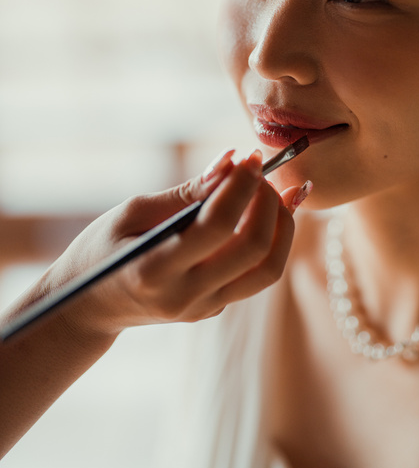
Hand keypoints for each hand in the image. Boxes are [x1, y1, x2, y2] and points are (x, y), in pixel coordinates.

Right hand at [30, 151, 309, 341]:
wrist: (88, 306)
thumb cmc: (103, 248)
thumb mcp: (132, 212)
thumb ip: (184, 192)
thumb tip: (230, 161)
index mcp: (154, 269)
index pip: (217, 226)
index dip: (240, 187)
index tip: (248, 157)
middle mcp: (184, 296)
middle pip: (253, 250)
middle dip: (267, 201)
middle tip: (258, 171)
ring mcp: (203, 308)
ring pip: (268, 270)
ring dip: (281, 224)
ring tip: (274, 190)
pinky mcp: (214, 309)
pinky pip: (257, 275)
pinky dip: (273, 239)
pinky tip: (271, 209)